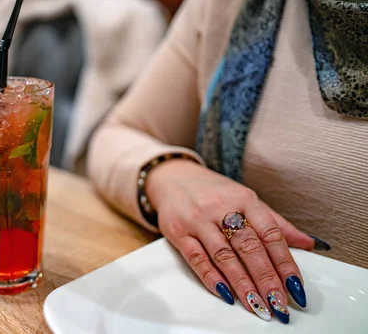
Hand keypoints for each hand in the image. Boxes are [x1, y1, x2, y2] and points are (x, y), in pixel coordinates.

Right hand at [146, 159, 314, 322]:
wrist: (172, 177)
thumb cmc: (213, 192)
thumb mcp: (246, 199)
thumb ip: (276, 223)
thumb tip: (310, 243)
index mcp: (245, 199)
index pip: (270, 234)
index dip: (285, 263)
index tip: (296, 288)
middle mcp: (222, 207)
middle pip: (249, 246)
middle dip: (266, 278)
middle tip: (278, 304)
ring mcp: (198, 220)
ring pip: (224, 255)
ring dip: (242, 284)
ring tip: (257, 305)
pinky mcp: (177, 231)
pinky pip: (196, 258)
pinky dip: (212, 278)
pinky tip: (225, 293)